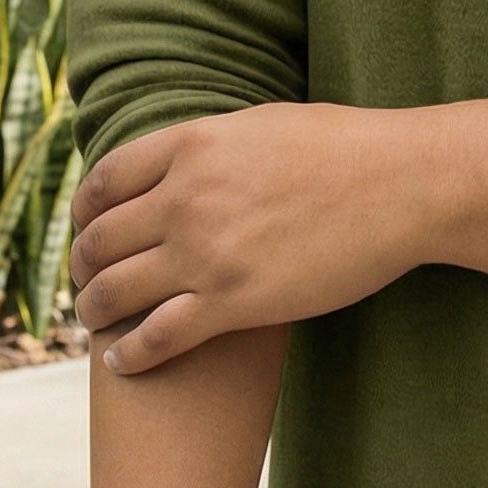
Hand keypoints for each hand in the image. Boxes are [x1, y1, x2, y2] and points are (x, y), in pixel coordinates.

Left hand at [69, 103, 421, 371]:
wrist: (405, 184)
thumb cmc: (349, 150)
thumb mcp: (263, 125)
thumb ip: (211, 146)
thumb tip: (184, 161)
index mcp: (192, 145)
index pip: (103, 183)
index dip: (84, 213)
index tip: (88, 231)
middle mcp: (186, 197)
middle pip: (98, 241)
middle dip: (83, 267)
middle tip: (86, 282)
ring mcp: (206, 252)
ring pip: (113, 292)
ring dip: (93, 311)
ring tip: (94, 322)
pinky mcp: (234, 303)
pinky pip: (155, 337)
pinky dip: (128, 355)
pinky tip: (122, 362)